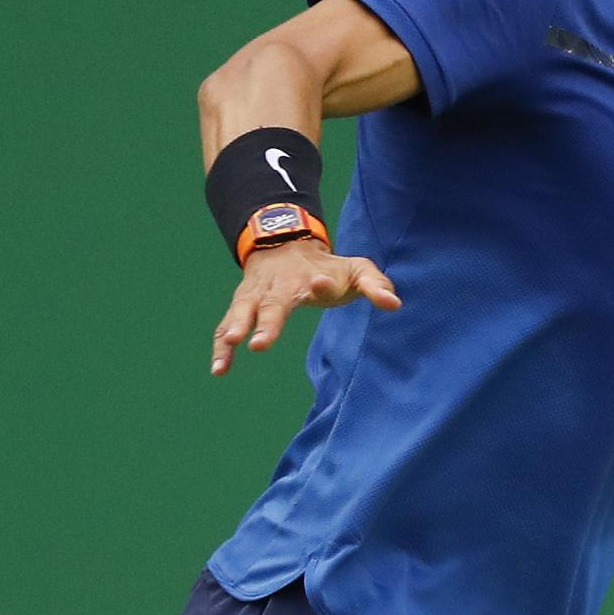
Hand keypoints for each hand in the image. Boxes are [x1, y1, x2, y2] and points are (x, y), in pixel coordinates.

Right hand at [210, 239, 400, 374]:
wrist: (286, 245)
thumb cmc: (327, 267)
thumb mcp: (357, 269)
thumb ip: (376, 285)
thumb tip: (395, 304)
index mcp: (310, 277)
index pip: (316, 281)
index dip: (319, 284)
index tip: (318, 283)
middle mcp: (280, 286)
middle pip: (273, 304)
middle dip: (267, 322)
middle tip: (260, 344)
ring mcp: (257, 296)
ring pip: (243, 311)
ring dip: (235, 327)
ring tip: (231, 345)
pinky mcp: (243, 307)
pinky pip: (226, 326)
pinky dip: (221, 347)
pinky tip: (218, 370)